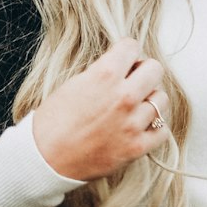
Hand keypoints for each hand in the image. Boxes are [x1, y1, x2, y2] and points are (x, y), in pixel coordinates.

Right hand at [30, 38, 170, 181]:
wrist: (44, 159)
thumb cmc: (51, 122)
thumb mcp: (73, 85)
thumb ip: (101, 73)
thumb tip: (121, 67)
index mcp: (104, 75)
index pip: (132, 46)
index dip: (125, 53)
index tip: (122, 61)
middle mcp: (124, 97)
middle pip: (155, 69)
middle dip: (144, 72)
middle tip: (132, 81)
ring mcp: (132, 123)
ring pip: (161, 99)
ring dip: (150, 100)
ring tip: (135, 107)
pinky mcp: (137, 147)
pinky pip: (162, 130)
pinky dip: (154, 127)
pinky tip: (140, 127)